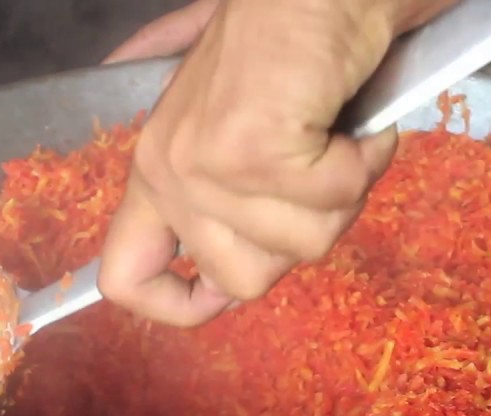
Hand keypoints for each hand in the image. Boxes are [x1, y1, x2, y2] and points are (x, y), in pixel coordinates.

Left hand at [98, 0, 455, 327]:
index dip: (177, 306)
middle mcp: (169, 176)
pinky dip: (365, 160)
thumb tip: (192, 255)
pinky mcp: (253, 153)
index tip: (220, 297)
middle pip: (244, 282)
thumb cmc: (282, 35)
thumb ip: (202, 166)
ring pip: (303, 245)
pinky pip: (334, 198)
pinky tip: (355, 122)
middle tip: (316, 169)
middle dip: (303, 232)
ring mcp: (206, 168)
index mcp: (155, 172)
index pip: (126, 277)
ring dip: (344, 191)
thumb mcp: (223, 107)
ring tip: (339, 134)